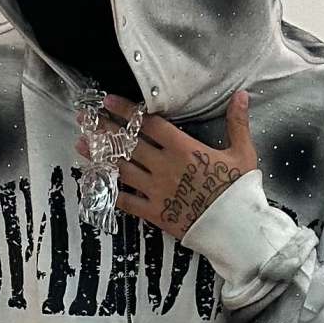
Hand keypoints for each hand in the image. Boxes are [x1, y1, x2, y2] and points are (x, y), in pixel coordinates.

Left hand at [76, 88, 256, 239]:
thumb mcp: (242, 152)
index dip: (126, 111)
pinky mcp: (154, 212)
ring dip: (100, 156)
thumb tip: (242, 94)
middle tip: (85, 118)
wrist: (236, 228)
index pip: (148, 124)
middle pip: (128, 143)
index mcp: (183, 149)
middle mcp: (164, 166)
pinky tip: (95, 183)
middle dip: (105, 129)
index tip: (108, 101)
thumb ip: (237, 122)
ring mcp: (156, 190)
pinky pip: (126, 200)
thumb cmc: (239, 190)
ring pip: (121, 169)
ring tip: (81, 145)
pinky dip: (109, 191)